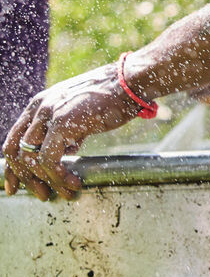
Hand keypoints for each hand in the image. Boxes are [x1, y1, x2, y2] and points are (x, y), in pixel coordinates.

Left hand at [2, 62, 142, 200]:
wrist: (130, 82)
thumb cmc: (113, 96)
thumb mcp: (81, 111)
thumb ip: (67, 129)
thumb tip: (65, 150)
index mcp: (40, 103)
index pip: (14, 139)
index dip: (13, 167)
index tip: (16, 186)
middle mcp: (39, 107)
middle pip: (15, 151)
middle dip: (25, 179)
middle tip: (42, 195)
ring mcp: (48, 114)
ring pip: (31, 159)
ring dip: (45, 181)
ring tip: (64, 192)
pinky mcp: (62, 124)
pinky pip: (49, 159)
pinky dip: (58, 176)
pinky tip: (73, 182)